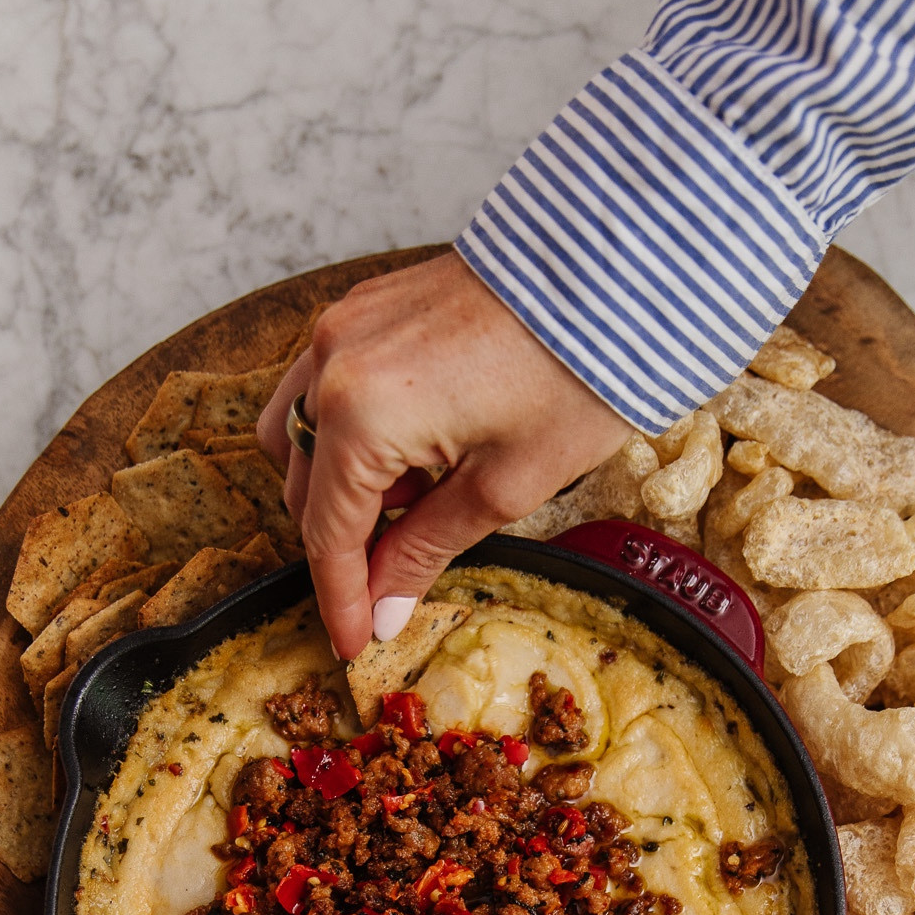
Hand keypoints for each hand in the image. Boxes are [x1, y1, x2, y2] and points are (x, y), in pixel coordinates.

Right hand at [256, 251, 630, 657]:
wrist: (613, 269)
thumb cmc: (572, 372)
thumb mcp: (504, 488)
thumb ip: (426, 549)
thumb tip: (384, 606)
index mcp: (361, 413)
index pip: (328, 534)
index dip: (341, 600)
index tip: (352, 644)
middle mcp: (332, 363)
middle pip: (306, 488)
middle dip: (344, 544)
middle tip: (393, 586)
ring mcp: (343, 327)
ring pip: (302, 436)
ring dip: (342, 487)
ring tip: (419, 504)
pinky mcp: (366, 307)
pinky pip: (326, 388)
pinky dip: (353, 434)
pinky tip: (418, 452)